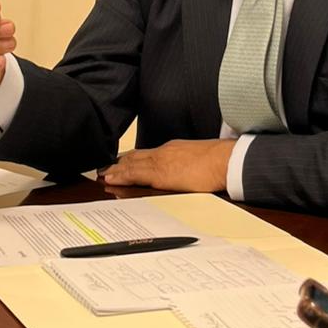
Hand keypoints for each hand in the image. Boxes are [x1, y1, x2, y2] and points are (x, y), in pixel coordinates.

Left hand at [99, 138, 234, 192]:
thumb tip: (186, 172)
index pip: (146, 154)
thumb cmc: (218, 162)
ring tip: (101, 173)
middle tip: (103, 168)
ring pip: (131, 164)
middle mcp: (163, 152)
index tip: (119, 162)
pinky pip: (134, 174)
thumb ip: (186, 164)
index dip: (131, 159)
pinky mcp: (160, 173)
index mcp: (172, 149)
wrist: (225, 161)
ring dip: (115, 169)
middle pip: (135, 157)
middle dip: (118, 163)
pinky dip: (120, 176)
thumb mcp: (198, 160)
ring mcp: (160, 161)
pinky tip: (110, 178)